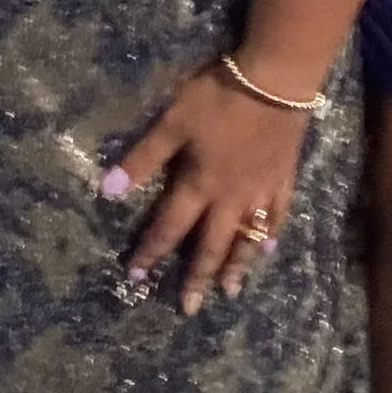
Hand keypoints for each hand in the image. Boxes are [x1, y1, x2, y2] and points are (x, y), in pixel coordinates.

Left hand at [100, 66, 306, 315]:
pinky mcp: (283, 180)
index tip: (136, 277)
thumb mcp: (173, 122)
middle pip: (211, 245)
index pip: (169, 227)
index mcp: (199, 185)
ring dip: (235, 267)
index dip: (151, 252)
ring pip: (246, 240)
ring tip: (229, 292)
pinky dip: (269, 237)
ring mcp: (260, 192)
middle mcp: (229, 199)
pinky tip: (267, 249)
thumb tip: (108, 191)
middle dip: (197, 278)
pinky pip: (277, 218)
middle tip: (189, 309)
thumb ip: (143, 158)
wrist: (275, 83)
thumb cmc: (219, 99)